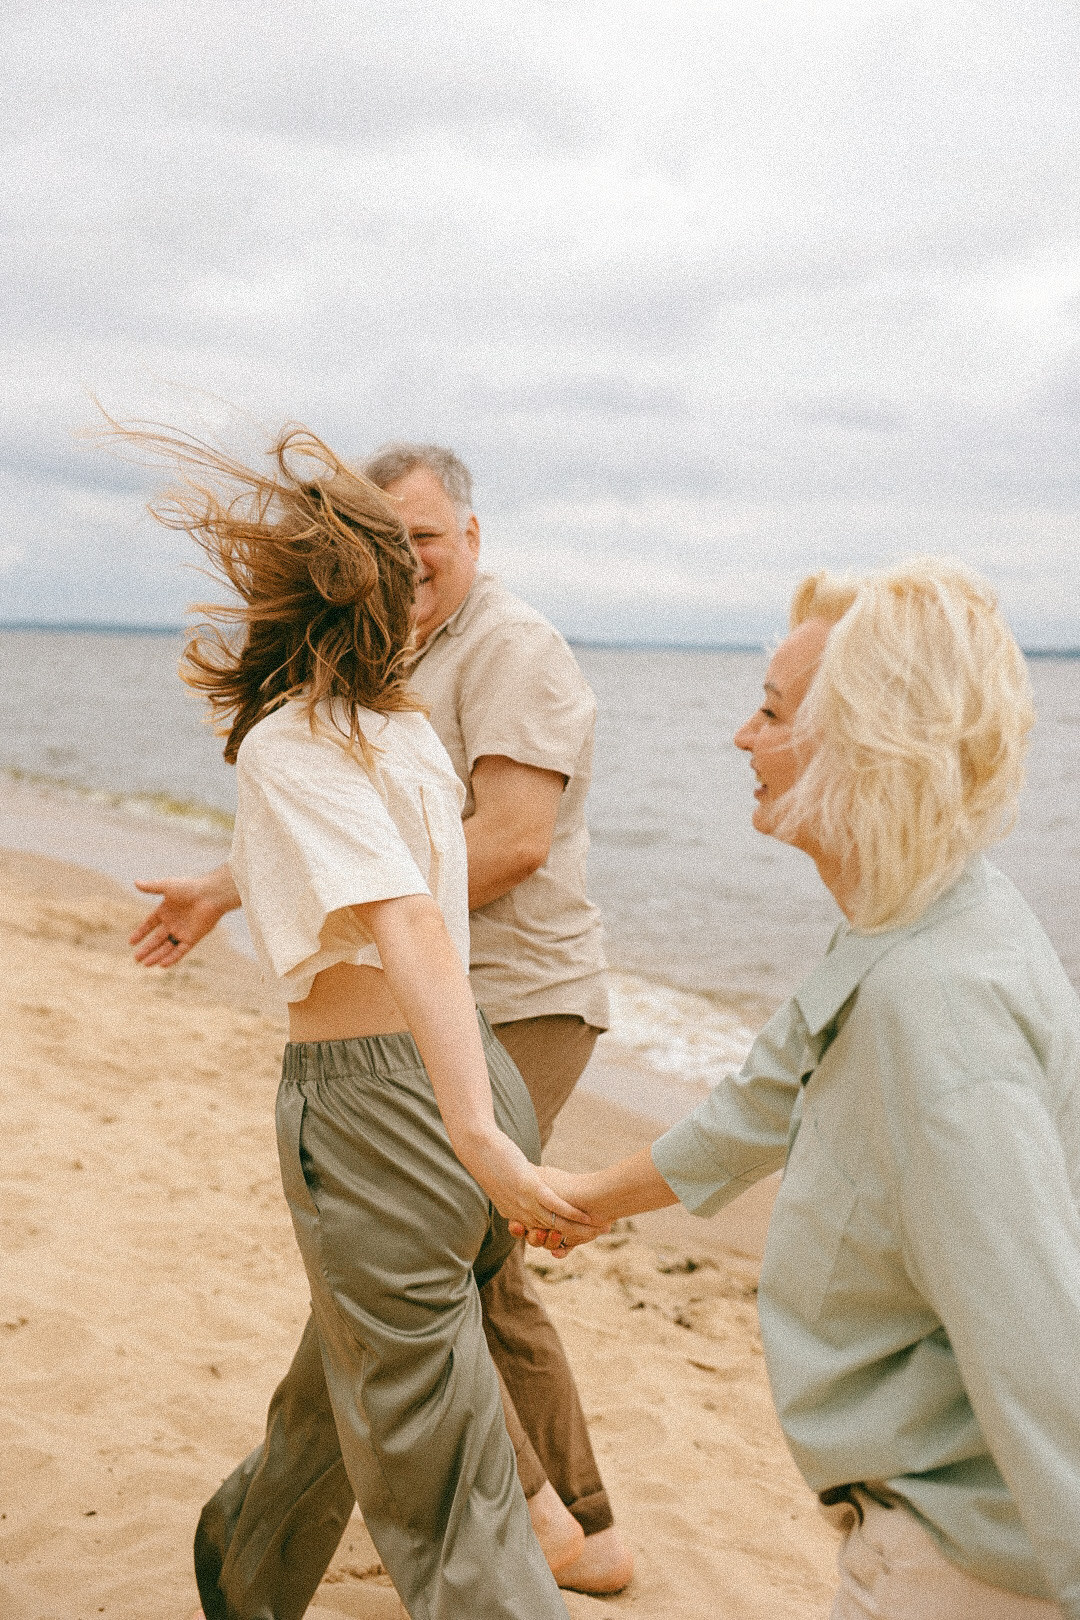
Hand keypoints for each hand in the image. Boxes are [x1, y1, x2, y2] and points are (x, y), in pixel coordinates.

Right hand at [129, 865, 238, 966]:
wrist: (210, 895)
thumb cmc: (190, 887)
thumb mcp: (167, 886)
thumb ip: (151, 887)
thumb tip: (135, 882)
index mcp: (166, 910)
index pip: (150, 924)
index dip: (141, 933)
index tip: (131, 942)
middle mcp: (173, 922)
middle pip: (157, 939)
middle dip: (146, 949)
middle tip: (135, 959)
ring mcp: (183, 931)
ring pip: (167, 947)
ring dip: (156, 956)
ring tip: (145, 964)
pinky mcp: (193, 938)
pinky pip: (181, 951)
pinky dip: (172, 958)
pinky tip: (162, 965)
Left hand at [463, 1131, 602, 1251]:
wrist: (478, 1149)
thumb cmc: (490, 1162)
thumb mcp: (503, 1182)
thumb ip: (515, 1190)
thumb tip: (527, 1185)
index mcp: (512, 1213)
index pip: (540, 1232)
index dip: (561, 1237)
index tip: (579, 1239)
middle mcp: (519, 1212)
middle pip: (551, 1232)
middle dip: (576, 1236)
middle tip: (600, 1233)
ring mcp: (525, 1201)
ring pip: (555, 1222)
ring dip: (580, 1228)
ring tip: (601, 1227)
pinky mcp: (530, 1187)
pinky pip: (553, 1204)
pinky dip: (571, 1213)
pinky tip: (586, 1216)